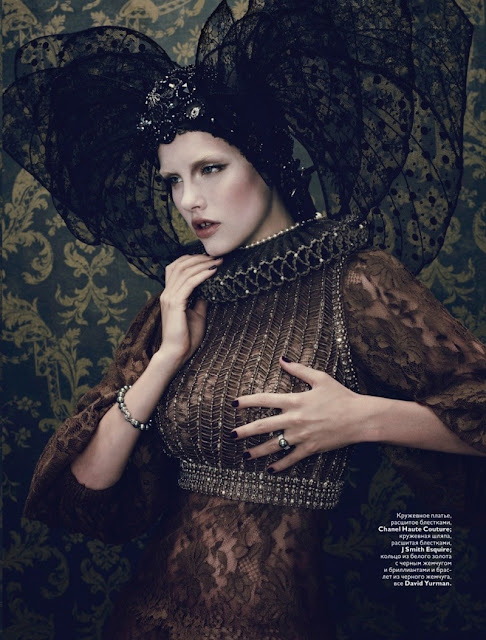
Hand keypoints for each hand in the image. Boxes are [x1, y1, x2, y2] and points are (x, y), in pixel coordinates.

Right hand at [159, 254, 221, 364]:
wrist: (176, 353)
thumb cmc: (186, 337)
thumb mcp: (197, 314)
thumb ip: (200, 300)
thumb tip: (210, 288)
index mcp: (169, 294)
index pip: (175, 267)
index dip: (191, 259)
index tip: (209, 259)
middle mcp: (166, 293)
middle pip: (180, 265)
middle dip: (199, 258)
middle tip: (216, 257)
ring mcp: (169, 298)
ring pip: (185, 271)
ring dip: (202, 264)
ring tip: (217, 262)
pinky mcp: (175, 304)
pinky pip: (189, 284)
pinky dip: (202, 275)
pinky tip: (213, 272)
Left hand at [232, 357, 367, 471]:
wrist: (359, 418)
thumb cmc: (341, 396)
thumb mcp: (320, 378)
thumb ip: (299, 369)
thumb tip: (282, 359)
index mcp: (295, 401)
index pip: (265, 400)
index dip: (247, 401)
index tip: (233, 404)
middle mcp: (294, 419)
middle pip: (263, 426)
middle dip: (245, 431)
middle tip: (231, 435)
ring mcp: (301, 435)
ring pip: (273, 445)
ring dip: (257, 451)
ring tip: (244, 455)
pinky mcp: (310, 448)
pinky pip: (291, 458)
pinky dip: (280, 465)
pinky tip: (269, 470)